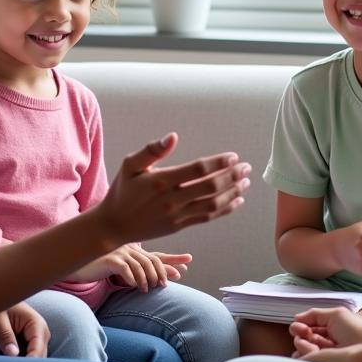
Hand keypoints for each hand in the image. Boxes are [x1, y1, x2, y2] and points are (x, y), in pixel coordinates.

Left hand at [0, 301, 49, 357]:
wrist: (0, 297)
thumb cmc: (0, 305)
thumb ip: (5, 335)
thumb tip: (13, 354)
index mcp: (37, 324)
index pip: (38, 350)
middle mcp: (42, 333)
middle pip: (40, 358)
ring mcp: (38, 339)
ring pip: (36, 360)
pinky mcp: (32, 343)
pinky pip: (30, 357)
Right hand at [68, 247, 191, 291]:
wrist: (81, 264)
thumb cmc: (103, 267)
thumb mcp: (124, 269)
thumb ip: (140, 271)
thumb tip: (160, 282)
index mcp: (135, 251)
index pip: (158, 254)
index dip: (174, 257)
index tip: (189, 260)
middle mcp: (130, 249)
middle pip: (152, 260)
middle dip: (162, 272)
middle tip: (164, 284)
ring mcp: (120, 253)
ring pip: (140, 265)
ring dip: (146, 279)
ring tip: (146, 289)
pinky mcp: (109, 259)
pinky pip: (125, 268)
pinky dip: (131, 277)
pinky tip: (134, 286)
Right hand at [94, 133, 250, 243]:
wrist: (114, 225)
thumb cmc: (122, 190)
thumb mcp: (130, 165)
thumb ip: (152, 150)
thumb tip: (173, 136)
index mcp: (161, 181)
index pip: (197, 170)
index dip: (218, 163)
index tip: (233, 156)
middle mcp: (172, 200)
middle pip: (210, 187)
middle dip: (232, 176)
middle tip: (246, 167)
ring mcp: (177, 215)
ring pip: (212, 204)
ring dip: (233, 192)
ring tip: (246, 182)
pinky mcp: (179, 226)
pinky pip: (207, 217)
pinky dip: (225, 209)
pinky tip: (237, 201)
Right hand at [289, 306, 361, 354]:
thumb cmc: (357, 329)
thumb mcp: (336, 315)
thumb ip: (314, 314)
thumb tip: (296, 318)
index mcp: (328, 330)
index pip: (306, 329)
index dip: (299, 327)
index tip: (300, 327)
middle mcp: (325, 343)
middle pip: (301, 340)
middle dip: (299, 337)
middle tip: (304, 335)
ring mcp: (326, 356)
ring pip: (303, 351)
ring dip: (302, 346)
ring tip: (311, 346)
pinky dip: (307, 355)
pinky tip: (313, 352)